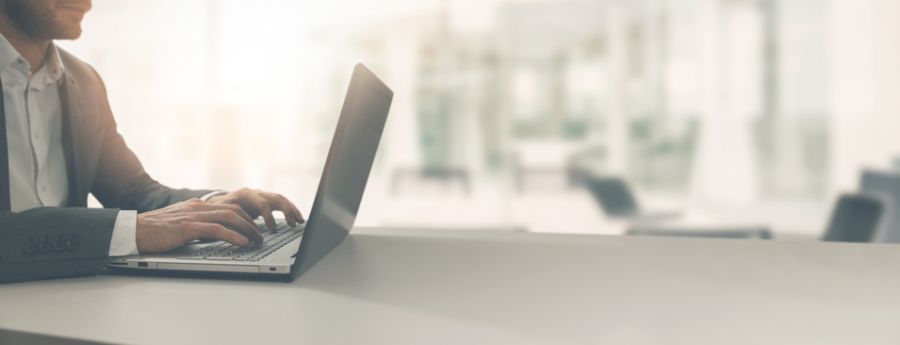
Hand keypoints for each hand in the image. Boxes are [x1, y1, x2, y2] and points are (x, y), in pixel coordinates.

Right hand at [135, 199, 263, 252]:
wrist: (133, 230)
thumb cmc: (153, 230)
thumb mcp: (179, 224)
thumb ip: (195, 226)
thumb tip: (210, 235)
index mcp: (196, 206)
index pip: (228, 207)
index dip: (244, 217)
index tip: (254, 227)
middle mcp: (198, 207)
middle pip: (234, 210)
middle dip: (251, 223)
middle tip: (260, 236)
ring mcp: (193, 216)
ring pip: (229, 218)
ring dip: (247, 229)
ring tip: (256, 241)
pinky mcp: (188, 228)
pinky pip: (217, 230)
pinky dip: (233, 235)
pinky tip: (242, 243)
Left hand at [206, 188, 304, 229]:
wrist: (217, 201)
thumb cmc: (218, 209)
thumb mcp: (220, 213)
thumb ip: (229, 219)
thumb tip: (239, 231)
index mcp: (246, 194)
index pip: (262, 203)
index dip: (269, 216)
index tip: (272, 230)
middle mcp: (256, 192)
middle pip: (276, 198)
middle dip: (287, 211)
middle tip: (293, 224)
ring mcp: (262, 196)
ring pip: (282, 200)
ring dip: (292, 210)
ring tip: (300, 222)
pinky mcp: (266, 201)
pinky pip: (282, 204)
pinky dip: (290, 211)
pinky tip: (297, 221)